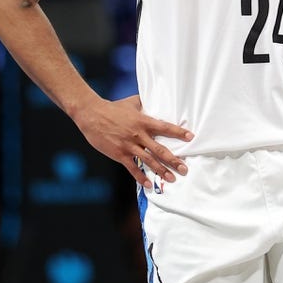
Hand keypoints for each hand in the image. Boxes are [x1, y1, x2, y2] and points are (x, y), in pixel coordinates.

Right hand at [72, 94, 192, 187]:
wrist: (92, 115)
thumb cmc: (112, 108)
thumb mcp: (131, 103)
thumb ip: (143, 103)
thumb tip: (153, 98)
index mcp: (143, 121)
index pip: (165, 127)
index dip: (178, 132)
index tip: (190, 137)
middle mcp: (138, 135)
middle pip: (160, 149)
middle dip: (174, 160)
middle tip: (184, 169)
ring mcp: (129, 146)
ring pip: (148, 161)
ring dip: (161, 171)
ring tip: (172, 179)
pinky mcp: (119, 154)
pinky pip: (132, 168)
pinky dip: (140, 177)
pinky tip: (148, 184)